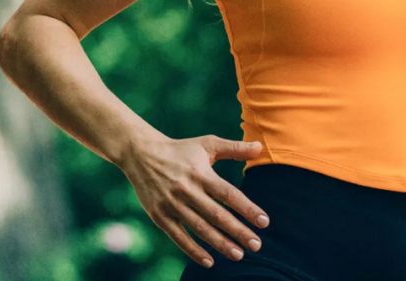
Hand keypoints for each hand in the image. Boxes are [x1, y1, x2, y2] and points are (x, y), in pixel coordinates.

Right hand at [118, 133, 269, 268]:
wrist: (141, 154)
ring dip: (220, 244)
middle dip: (238, 232)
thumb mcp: (207, 144)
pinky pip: (179, 237)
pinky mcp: (159, 216)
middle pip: (217, 215)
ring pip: (200, 229)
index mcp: (201, 173)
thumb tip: (260, 147)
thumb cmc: (181, 149)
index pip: (229, 194)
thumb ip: (234, 148)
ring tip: (238, 255)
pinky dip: (193, 250)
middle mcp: (187, 190)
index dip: (247, 209)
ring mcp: (172, 204)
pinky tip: (209, 261)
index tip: (264, 222)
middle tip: (257, 245)